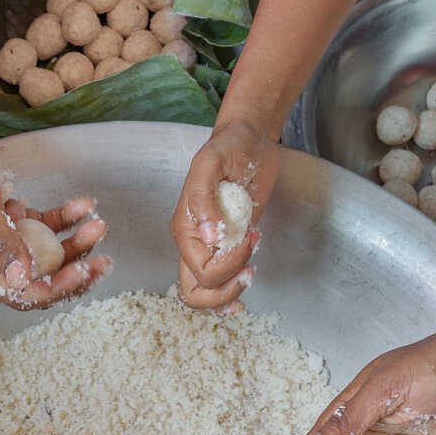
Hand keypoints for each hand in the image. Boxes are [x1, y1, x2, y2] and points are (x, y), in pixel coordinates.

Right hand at [0, 119, 111, 309]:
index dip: (52, 287)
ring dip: (75, 240)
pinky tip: (84, 205)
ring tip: (99, 224)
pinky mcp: (13, 216)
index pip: (19, 293)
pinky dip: (65, 217)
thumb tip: (24, 280)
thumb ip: (3, 242)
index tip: (81, 272)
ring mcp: (3, 237)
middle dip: (73, 269)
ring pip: (47, 251)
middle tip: (104, 264)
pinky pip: (46, 224)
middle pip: (39, 277)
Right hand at [170, 117, 278, 313]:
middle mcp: (193, 243)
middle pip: (197, 292)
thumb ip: (203, 198)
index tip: (249, 237)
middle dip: (226, 288)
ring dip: (230, 293)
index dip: (228, 265)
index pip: (200, 270)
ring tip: (251, 271)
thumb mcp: (210, 164)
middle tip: (250, 268)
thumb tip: (208, 235)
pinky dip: (231, 293)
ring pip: (206, 294)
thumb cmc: (228, 147)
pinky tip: (246, 282)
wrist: (248, 140)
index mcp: (185, 228)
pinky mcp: (228, 246)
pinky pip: (220, 283)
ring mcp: (210, 248)